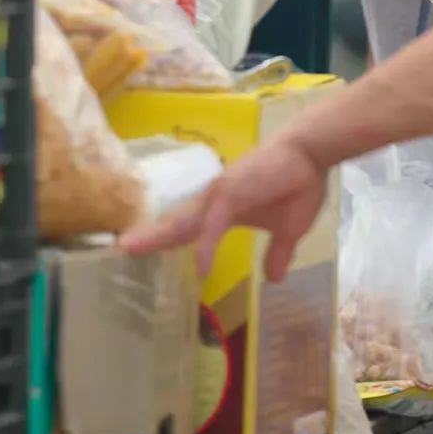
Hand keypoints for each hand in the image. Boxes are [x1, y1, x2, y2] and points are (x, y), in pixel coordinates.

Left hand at [121, 132, 327, 280]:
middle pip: (176, 224)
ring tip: (130, 247)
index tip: (138, 248)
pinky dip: (206, 247)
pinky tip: (200, 268)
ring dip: (157, 236)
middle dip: (148, 237)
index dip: (163, 239)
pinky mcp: (234, 195)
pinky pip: (215, 226)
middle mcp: (214, 201)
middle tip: (120, 248)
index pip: (186, 228)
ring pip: (184, 222)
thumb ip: (278, 253)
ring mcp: (221, 196)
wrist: (312, 154)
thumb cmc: (299, 184)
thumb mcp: (289, 230)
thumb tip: (273, 279)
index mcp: (222, 209)